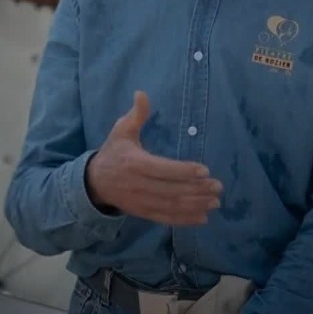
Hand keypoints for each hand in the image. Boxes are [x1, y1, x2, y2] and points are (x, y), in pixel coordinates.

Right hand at [85, 91, 221, 225]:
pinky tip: (202, 218)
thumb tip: (141, 93)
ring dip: (195, 205)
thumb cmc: (113, 152)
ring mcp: (140, 202)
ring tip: (215, 202)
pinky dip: (185, 220)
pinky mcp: (143, 213)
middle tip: (218, 187)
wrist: (94, 182)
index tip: (205, 170)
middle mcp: (138, 185)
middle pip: (171, 190)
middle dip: (197, 189)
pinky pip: (166, 218)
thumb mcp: (121, 131)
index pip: (162, 169)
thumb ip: (136, 115)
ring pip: (171, 205)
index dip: (184, 171)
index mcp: (134, 163)